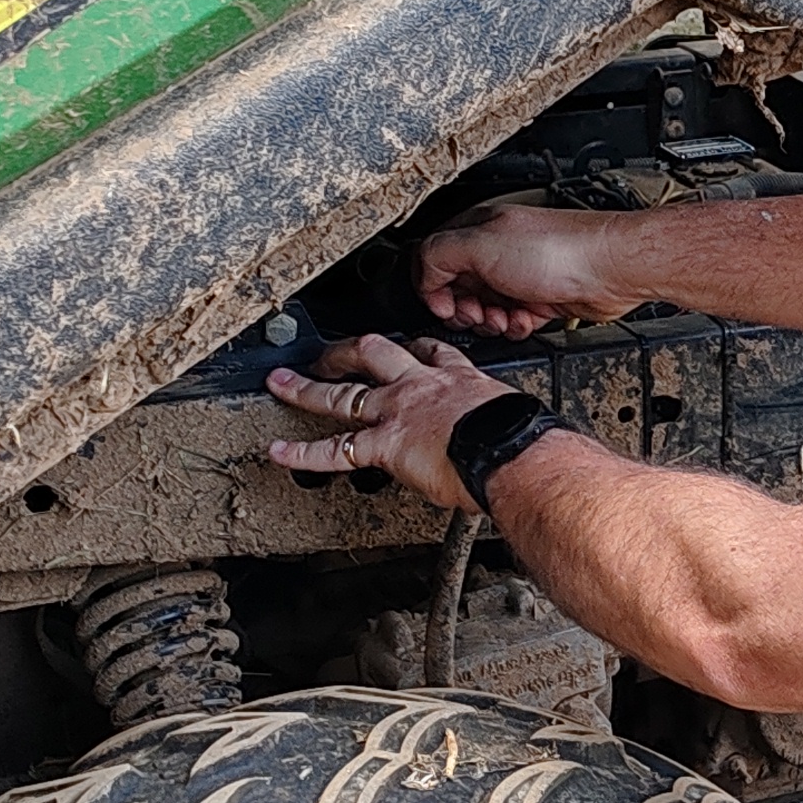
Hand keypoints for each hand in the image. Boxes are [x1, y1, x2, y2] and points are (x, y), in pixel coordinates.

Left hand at [265, 335, 515, 509]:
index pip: (429, 352)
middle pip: (373, 354)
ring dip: (306, 388)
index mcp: (457, 379)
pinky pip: (334, 449)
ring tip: (280, 384)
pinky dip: (302, 454)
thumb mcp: (513, 415)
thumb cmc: (522, 440)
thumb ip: (496, 420)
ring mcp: (397, 412)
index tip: (401, 348)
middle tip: (326, 354)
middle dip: (345, 352)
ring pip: (342, 393)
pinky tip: (280, 454)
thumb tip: (503, 436)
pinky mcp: (384, 444)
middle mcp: (420, 386)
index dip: (410, 349)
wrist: (514, 452)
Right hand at [418, 201, 639, 336]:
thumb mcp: (480, 245)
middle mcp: (496, 250)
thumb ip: (439, 256)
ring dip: (489, 320)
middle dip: (462, 308)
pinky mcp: (538, 298)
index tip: (441, 304)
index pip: (433, 258)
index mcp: (477, 229)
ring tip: (504, 317)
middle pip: (457, 288)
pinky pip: (511, 319)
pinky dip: (514, 326)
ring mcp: (518, 275)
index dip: (431, 286)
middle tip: (476, 313)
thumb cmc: (558, 251)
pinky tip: (525, 320)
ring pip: (484, 308)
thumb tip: (425, 279)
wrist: (609, 271)